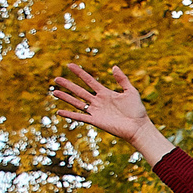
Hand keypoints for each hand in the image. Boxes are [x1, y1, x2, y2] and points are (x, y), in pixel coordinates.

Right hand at [51, 63, 170, 160]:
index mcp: (105, 93)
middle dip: (68, 85)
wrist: (138, 127)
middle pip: (79, 91)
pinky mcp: (96, 121)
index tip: (69, 65)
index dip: (79, 73)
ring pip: (77, 103)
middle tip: (56, 79)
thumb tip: (113, 66)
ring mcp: (96, 111)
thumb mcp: (131, 91)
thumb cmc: (137, 110)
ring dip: (66, 97)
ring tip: (54, 92)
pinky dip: (69, 115)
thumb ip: (122, 79)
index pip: (89, 80)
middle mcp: (98, 101)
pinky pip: (80, 117)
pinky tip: (59, 112)